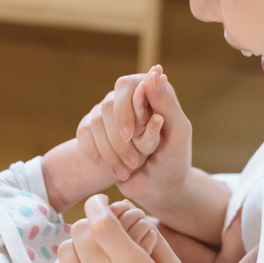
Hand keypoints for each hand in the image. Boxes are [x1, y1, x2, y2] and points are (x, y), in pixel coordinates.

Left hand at [48, 194, 187, 262]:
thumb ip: (160, 244)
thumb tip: (137, 217)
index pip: (104, 225)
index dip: (97, 206)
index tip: (99, 203)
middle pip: (81, 233)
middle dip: (89, 225)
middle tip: (96, 230)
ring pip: (65, 251)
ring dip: (76, 246)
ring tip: (89, 256)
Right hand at [77, 67, 164, 181]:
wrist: (158, 188)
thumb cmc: (174, 160)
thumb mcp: (178, 132)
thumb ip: (167, 103)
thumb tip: (154, 73)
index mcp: (149, 92)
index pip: (126, 86)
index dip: (126, 111)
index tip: (131, 135)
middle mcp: (128, 98)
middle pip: (108, 105)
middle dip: (118, 137)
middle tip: (133, 161)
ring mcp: (110, 114)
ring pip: (96, 121)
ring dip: (111, 150)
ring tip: (128, 170)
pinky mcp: (96, 132)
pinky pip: (85, 135)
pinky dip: (97, 154)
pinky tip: (112, 169)